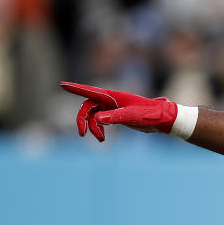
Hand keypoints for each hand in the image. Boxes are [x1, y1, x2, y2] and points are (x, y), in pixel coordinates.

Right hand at [60, 81, 176, 141]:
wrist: (162, 119)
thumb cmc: (149, 114)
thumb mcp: (131, 116)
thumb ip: (115, 117)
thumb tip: (97, 119)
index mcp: (111, 96)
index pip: (89, 91)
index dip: (75, 88)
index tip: (62, 84)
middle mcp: (109, 100)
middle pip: (87, 107)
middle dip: (82, 120)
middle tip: (82, 134)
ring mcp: (112, 107)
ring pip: (93, 116)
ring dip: (92, 128)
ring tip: (101, 140)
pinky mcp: (116, 115)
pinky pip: (99, 121)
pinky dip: (98, 129)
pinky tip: (102, 138)